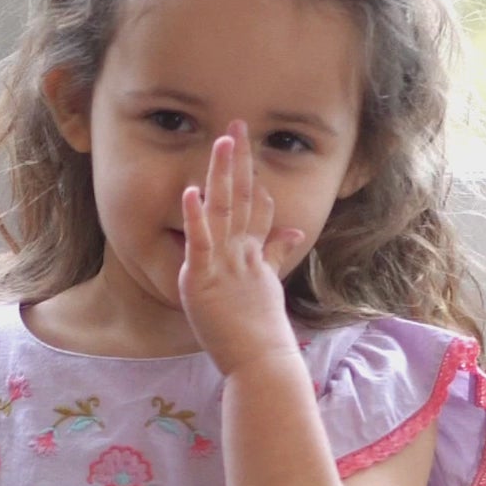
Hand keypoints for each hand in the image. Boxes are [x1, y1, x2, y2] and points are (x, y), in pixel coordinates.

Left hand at [178, 125, 308, 378]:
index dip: (251, 175)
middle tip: (236, 124)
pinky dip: (196, 216)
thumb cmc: (260, 332)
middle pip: (242, 197)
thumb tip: (294, 231)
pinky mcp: (206, 278)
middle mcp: (241, 252)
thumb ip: (276, 255)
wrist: (262, 361)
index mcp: (251, 254)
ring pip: (224, 210)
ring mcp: (225, 263)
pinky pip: (201, 242)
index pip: (254, 206)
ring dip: (223, 174)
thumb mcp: (266, 287)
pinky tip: (191, 191)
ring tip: (222, 140)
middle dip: (238, 160)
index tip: (245, 145)